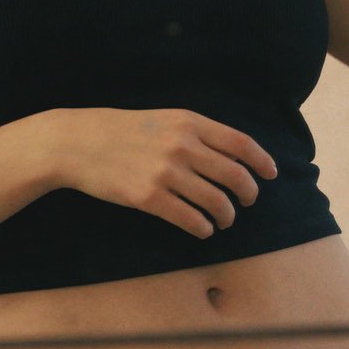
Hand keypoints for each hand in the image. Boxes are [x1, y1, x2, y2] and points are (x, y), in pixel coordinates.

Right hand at [55, 108, 278, 240]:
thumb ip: (195, 133)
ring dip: (226, 216)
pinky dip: (203, 229)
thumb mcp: (163, 119)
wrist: (78, 142)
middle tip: (247, 203)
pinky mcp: (149, 198)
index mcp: (189, 122)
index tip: (270, 175)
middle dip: (248, 194)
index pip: (241, 144)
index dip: (261, 162)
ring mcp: (166, 173)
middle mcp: (182, 146)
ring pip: (216, 202)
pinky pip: (190, 219)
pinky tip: (202, 229)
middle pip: (235, 176)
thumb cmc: (122, 130)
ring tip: (224, 220)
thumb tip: (230, 155)